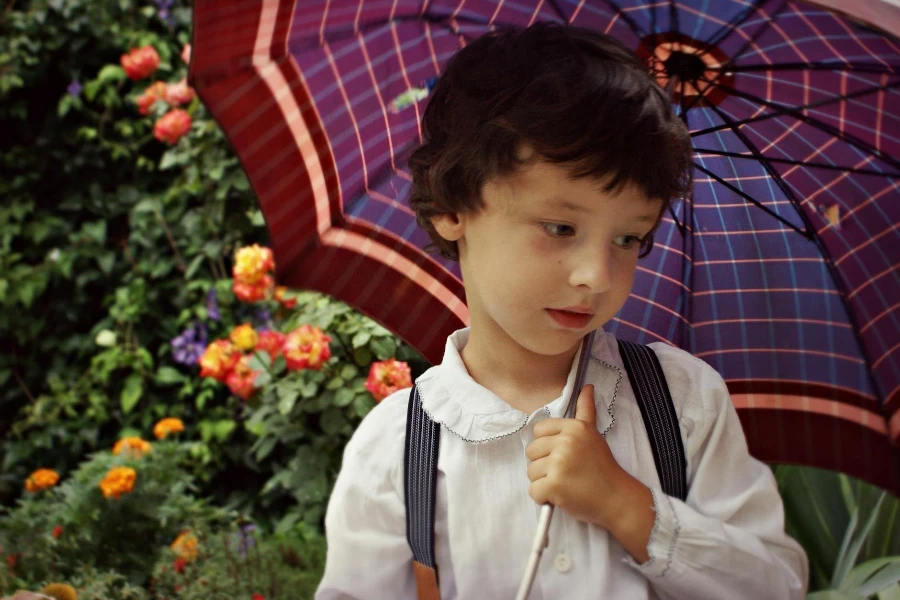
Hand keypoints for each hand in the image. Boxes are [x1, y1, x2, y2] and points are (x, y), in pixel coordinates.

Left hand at [525, 384, 631, 529]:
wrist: (617, 498)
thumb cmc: (602, 467)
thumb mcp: (593, 434)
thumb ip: (586, 410)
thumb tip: (586, 386)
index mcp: (573, 427)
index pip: (539, 431)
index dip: (547, 446)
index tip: (564, 456)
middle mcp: (566, 442)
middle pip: (531, 451)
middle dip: (544, 465)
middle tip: (566, 473)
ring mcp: (559, 464)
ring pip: (531, 472)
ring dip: (544, 482)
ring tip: (565, 484)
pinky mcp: (554, 486)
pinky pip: (534, 491)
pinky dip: (544, 498)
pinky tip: (561, 497)